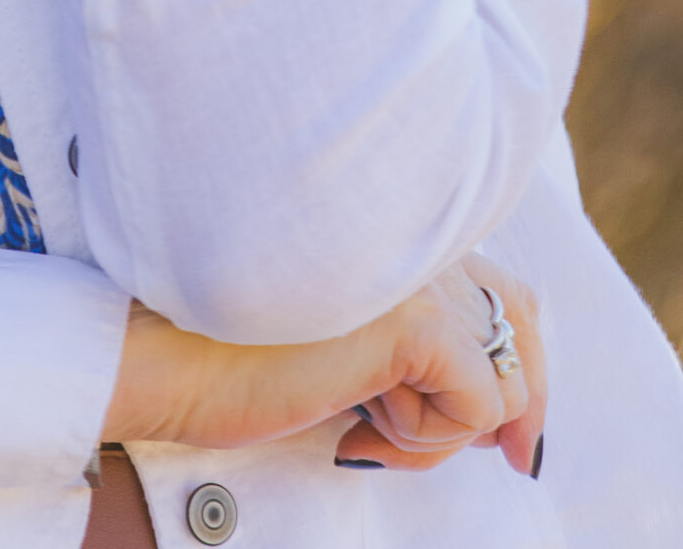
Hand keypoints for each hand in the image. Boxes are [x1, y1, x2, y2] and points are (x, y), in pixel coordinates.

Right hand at [103, 256, 544, 480]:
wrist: (163, 353)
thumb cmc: (228, 351)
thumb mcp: (338, 338)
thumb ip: (404, 338)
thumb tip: (491, 403)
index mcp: (393, 224)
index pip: (499, 285)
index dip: (519, 364)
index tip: (512, 434)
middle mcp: (414, 234)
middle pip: (518, 319)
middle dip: (518, 401)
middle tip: (512, 458)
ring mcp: (416, 270)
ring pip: (496, 378)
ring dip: (438, 428)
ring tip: (365, 428)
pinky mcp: (413, 320)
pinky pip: (475, 407)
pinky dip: (426, 441)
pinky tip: (355, 429)